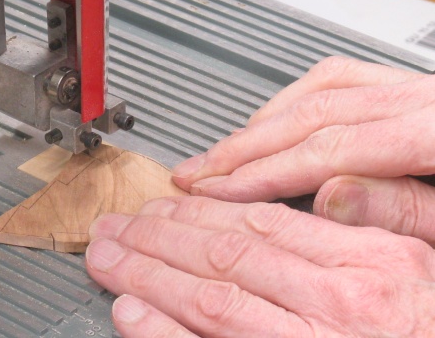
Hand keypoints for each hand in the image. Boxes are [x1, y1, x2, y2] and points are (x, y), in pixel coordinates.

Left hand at [85, 196, 434, 336]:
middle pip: (222, 257)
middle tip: (114, 228)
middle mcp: (336, 303)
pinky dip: (166, 332)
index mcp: (369, 264)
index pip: (260, 225)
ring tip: (108, 259)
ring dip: (147, 275)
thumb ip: (389, 217)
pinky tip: (132, 314)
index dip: (199, 213)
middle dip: (157, 238)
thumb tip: (331, 187)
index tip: (162, 206)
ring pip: (210, 299)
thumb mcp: (432, 258)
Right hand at [171, 56, 434, 243]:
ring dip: (263, 122)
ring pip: (320, 88)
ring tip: (221, 152)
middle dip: (244, 146)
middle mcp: (426, 97)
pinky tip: (271, 121)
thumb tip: (331, 197)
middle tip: (196, 172)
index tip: (217, 191)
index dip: (264, 172)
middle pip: (313, 111)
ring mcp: (419, 88)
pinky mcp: (416, 91)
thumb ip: (406, 209)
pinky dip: (294, 99)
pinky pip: (342, 77)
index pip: (330, 147)